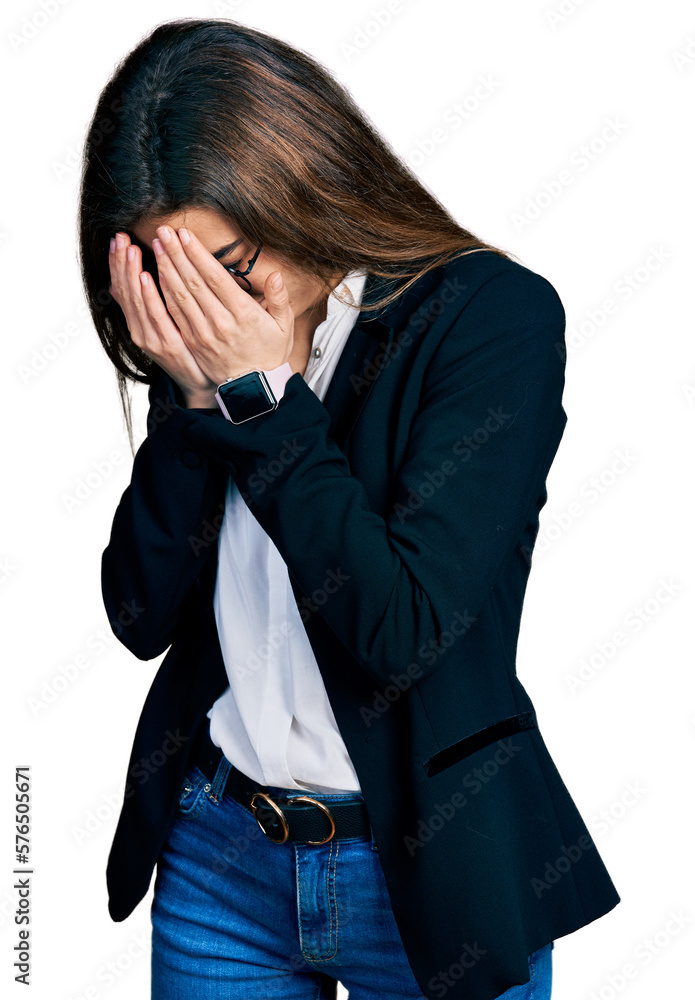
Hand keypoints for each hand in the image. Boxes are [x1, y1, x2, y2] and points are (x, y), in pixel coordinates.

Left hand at [108, 227, 294, 405]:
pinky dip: (163, 293)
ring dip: (166, 269)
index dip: (197, 253)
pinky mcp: (193, 343)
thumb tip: (276, 275)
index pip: (215, 277)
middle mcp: (221, 322)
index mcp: (243, 314)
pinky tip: (155, 275)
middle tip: (163, 231)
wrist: (255, 389)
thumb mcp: (285, 326)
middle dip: (176, 254)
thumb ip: (280, 299)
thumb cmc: (270, 353)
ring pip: (180, 296)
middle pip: (193, 282)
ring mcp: (204, 334)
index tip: (184, 234)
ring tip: (157, 246)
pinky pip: (175, 314)